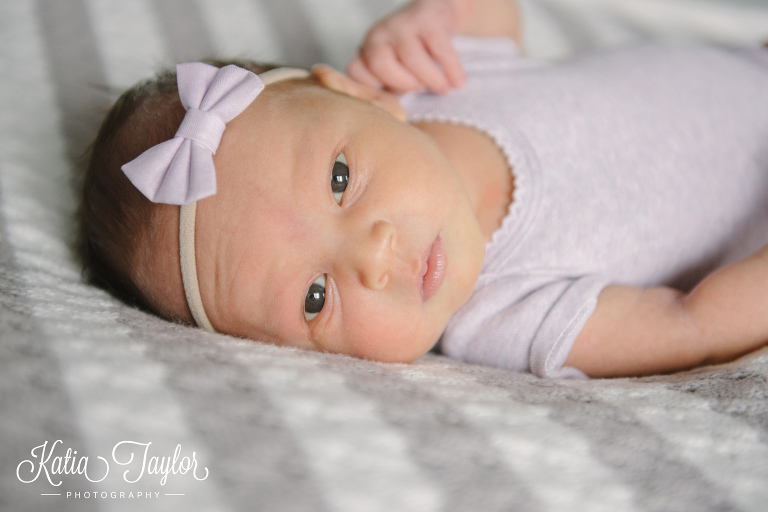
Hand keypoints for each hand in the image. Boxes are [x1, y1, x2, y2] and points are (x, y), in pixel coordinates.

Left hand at [346, 0, 466, 94]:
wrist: (436, 14)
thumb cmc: (412, 56)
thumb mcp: (394, 71)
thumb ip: (387, 92)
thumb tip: (393, 121)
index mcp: (365, 52)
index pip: (356, 73)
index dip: (375, 90)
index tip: (397, 98)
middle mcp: (378, 36)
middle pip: (381, 65)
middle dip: (404, 83)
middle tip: (421, 90)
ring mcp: (401, 25)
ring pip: (412, 57)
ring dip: (432, 79)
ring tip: (445, 90)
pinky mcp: (427, 19)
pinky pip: (440, 49)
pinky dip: (452, 70)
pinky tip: (459, 83)